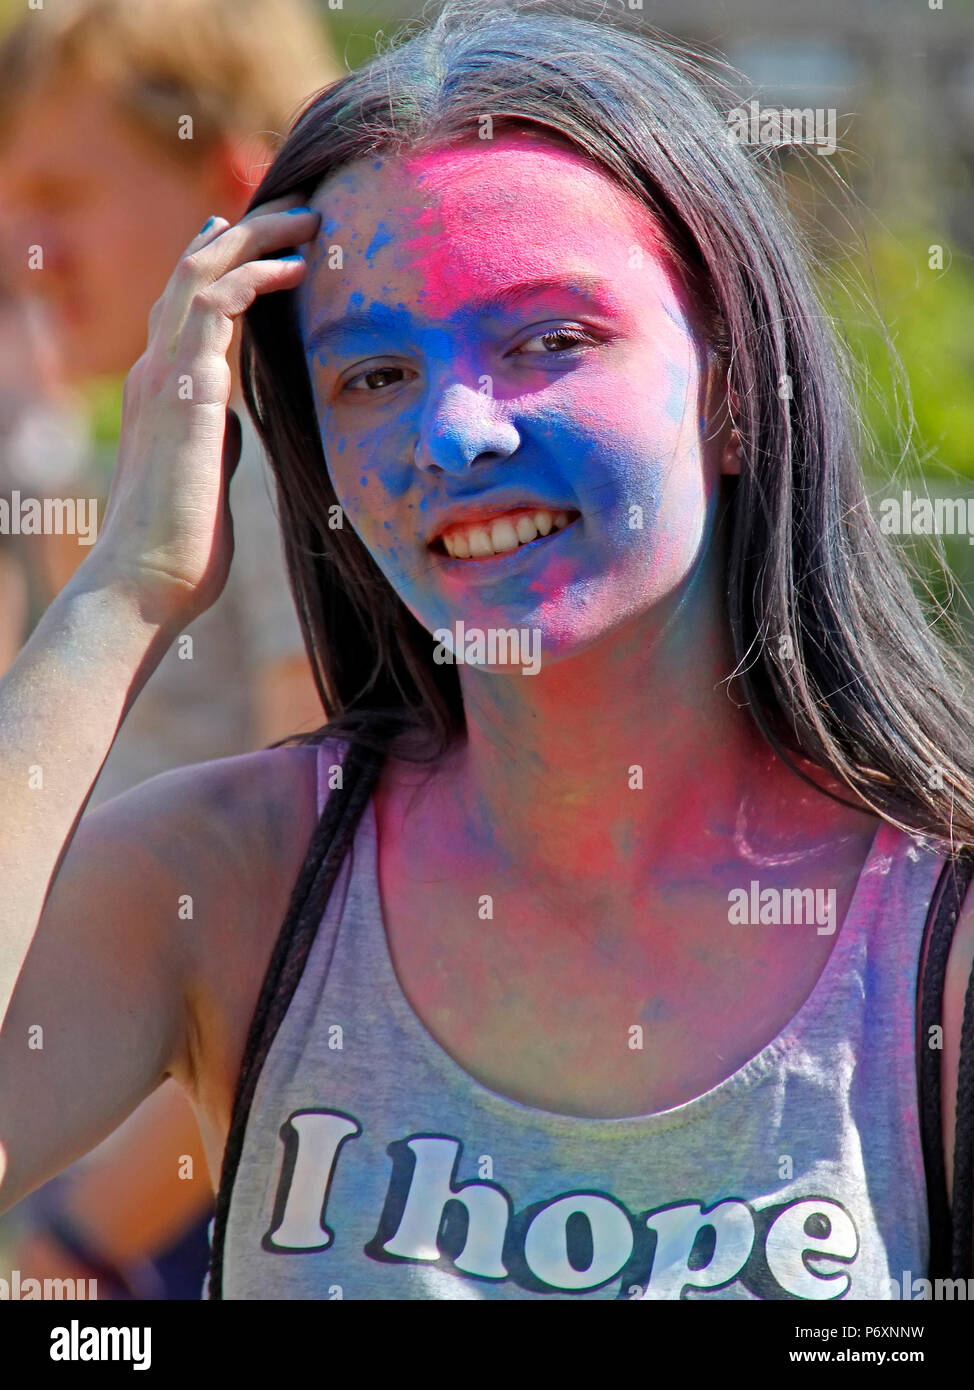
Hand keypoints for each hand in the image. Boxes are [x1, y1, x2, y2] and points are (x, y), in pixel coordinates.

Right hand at [92, 197, 319, 624]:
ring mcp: (164, 374)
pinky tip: (299, 268)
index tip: (267, 242)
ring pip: (202, 271)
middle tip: (296, 210)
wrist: (148, 579)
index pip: (185, 306)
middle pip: (192, 272)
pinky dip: (258, 274)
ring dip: (257, 237)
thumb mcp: (205, 474)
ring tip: (308, 219)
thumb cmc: (182, 544)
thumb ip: (214, 435)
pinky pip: (218, 303)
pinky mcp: (186, 387)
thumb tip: (231, 420)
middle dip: (245, 232)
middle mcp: (155, 370)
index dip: (223, 265)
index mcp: (161, 391)